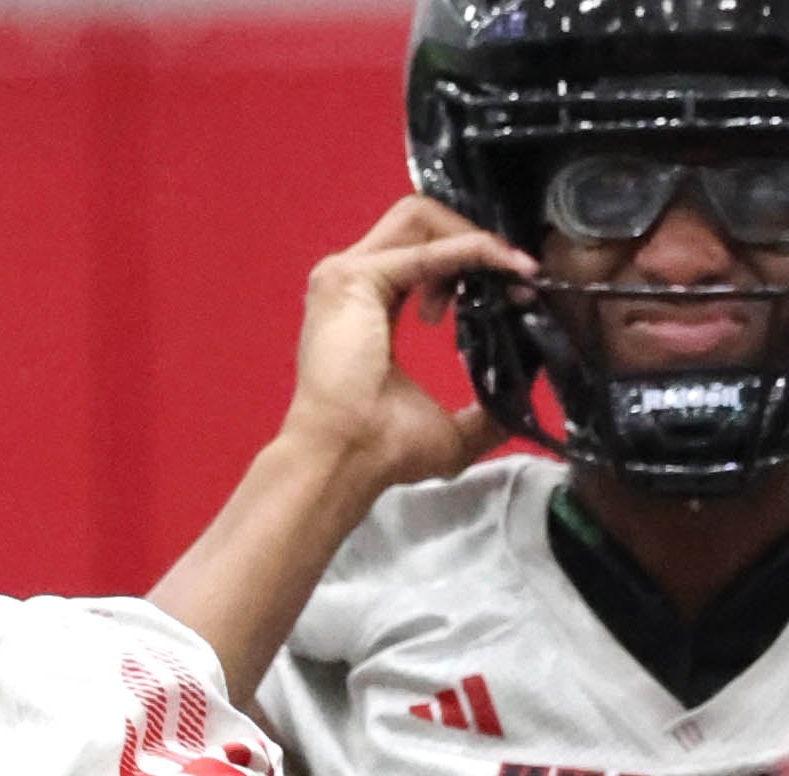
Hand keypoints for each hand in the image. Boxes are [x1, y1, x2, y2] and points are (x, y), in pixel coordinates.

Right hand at [279, 195, 540, 492]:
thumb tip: (529, 394)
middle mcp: (349, 284)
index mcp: (364, 309)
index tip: (508, 291)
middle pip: (418, 222)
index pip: (419, 253)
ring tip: (505, 276)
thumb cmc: (380, 451)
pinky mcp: (353, 278)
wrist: (344, 460)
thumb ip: (486, 406)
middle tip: (508, 280)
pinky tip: (507, 269)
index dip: (469, 260)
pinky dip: (474, 250)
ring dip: (473, 237)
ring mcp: (344, 276)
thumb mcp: (450, 426)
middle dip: (472, 237)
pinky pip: (428, 247)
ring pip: (419, 217)